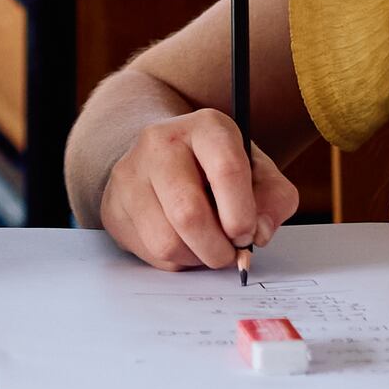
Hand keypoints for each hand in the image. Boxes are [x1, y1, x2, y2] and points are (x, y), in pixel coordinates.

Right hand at [92, 106, 298, 271]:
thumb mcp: (258, 172)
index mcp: (205, 127)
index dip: (242, 213)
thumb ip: (274, 200)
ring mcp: (130, 172)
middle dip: (217, 248)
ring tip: (205, 246)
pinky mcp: (114, 204)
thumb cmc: (218, 168)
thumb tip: (257, 233)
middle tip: (228, 253)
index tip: (247, 235)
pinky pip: (149, 252)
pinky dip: (175, 260)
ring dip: (195, 258)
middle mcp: (160, 142)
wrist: (164, 156)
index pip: (226, 169)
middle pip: (188, 213)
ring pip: (166, 241)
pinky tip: (182, 242)